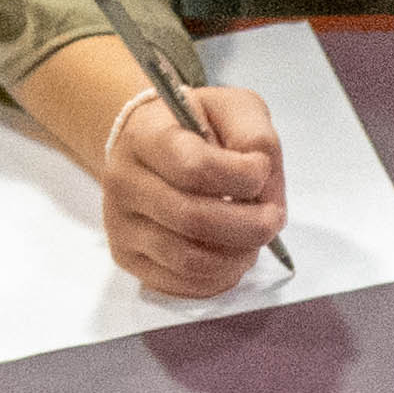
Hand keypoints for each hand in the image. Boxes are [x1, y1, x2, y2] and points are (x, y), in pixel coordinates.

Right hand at [98, 67, 284, 296]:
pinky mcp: (126, 257)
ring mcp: (119, 224)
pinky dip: (220, 277)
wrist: (149, 145)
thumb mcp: (233, 108)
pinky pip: (181, 284)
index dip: (242, 177)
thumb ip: (255, 137)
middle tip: (274, 219)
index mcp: (145, 136)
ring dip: (237, 255)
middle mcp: (122, 181)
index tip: (261, 170)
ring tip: (254, 239)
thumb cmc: (198, 125)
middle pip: (193, 219)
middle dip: (250, 226)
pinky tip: (232, 255)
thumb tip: (261, 183)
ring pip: (188, 259)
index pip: (194, 167)